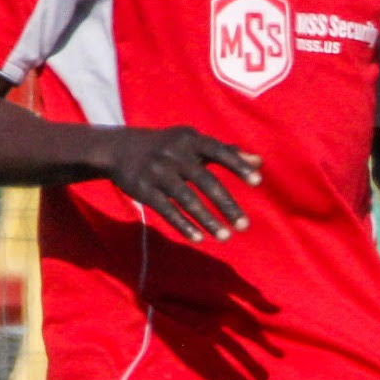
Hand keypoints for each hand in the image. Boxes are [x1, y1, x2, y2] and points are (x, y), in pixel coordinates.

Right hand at [99, 128, 261, 242]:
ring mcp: (157, 171)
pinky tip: (199, 239)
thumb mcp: (194, 145)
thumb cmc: (169, 148)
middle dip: (226, 205)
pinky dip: (183, 225)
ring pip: (187, 199)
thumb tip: (259, 162)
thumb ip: (226, 153)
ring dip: (208, 220)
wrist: (120, 149)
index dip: (238, 166)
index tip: (258, 182)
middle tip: (245, 226)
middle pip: (206, 181)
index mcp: (190, 140)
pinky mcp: (142, 188)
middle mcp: (174, 154)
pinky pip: (166, 210)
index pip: (219, 151)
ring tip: (226, 237)